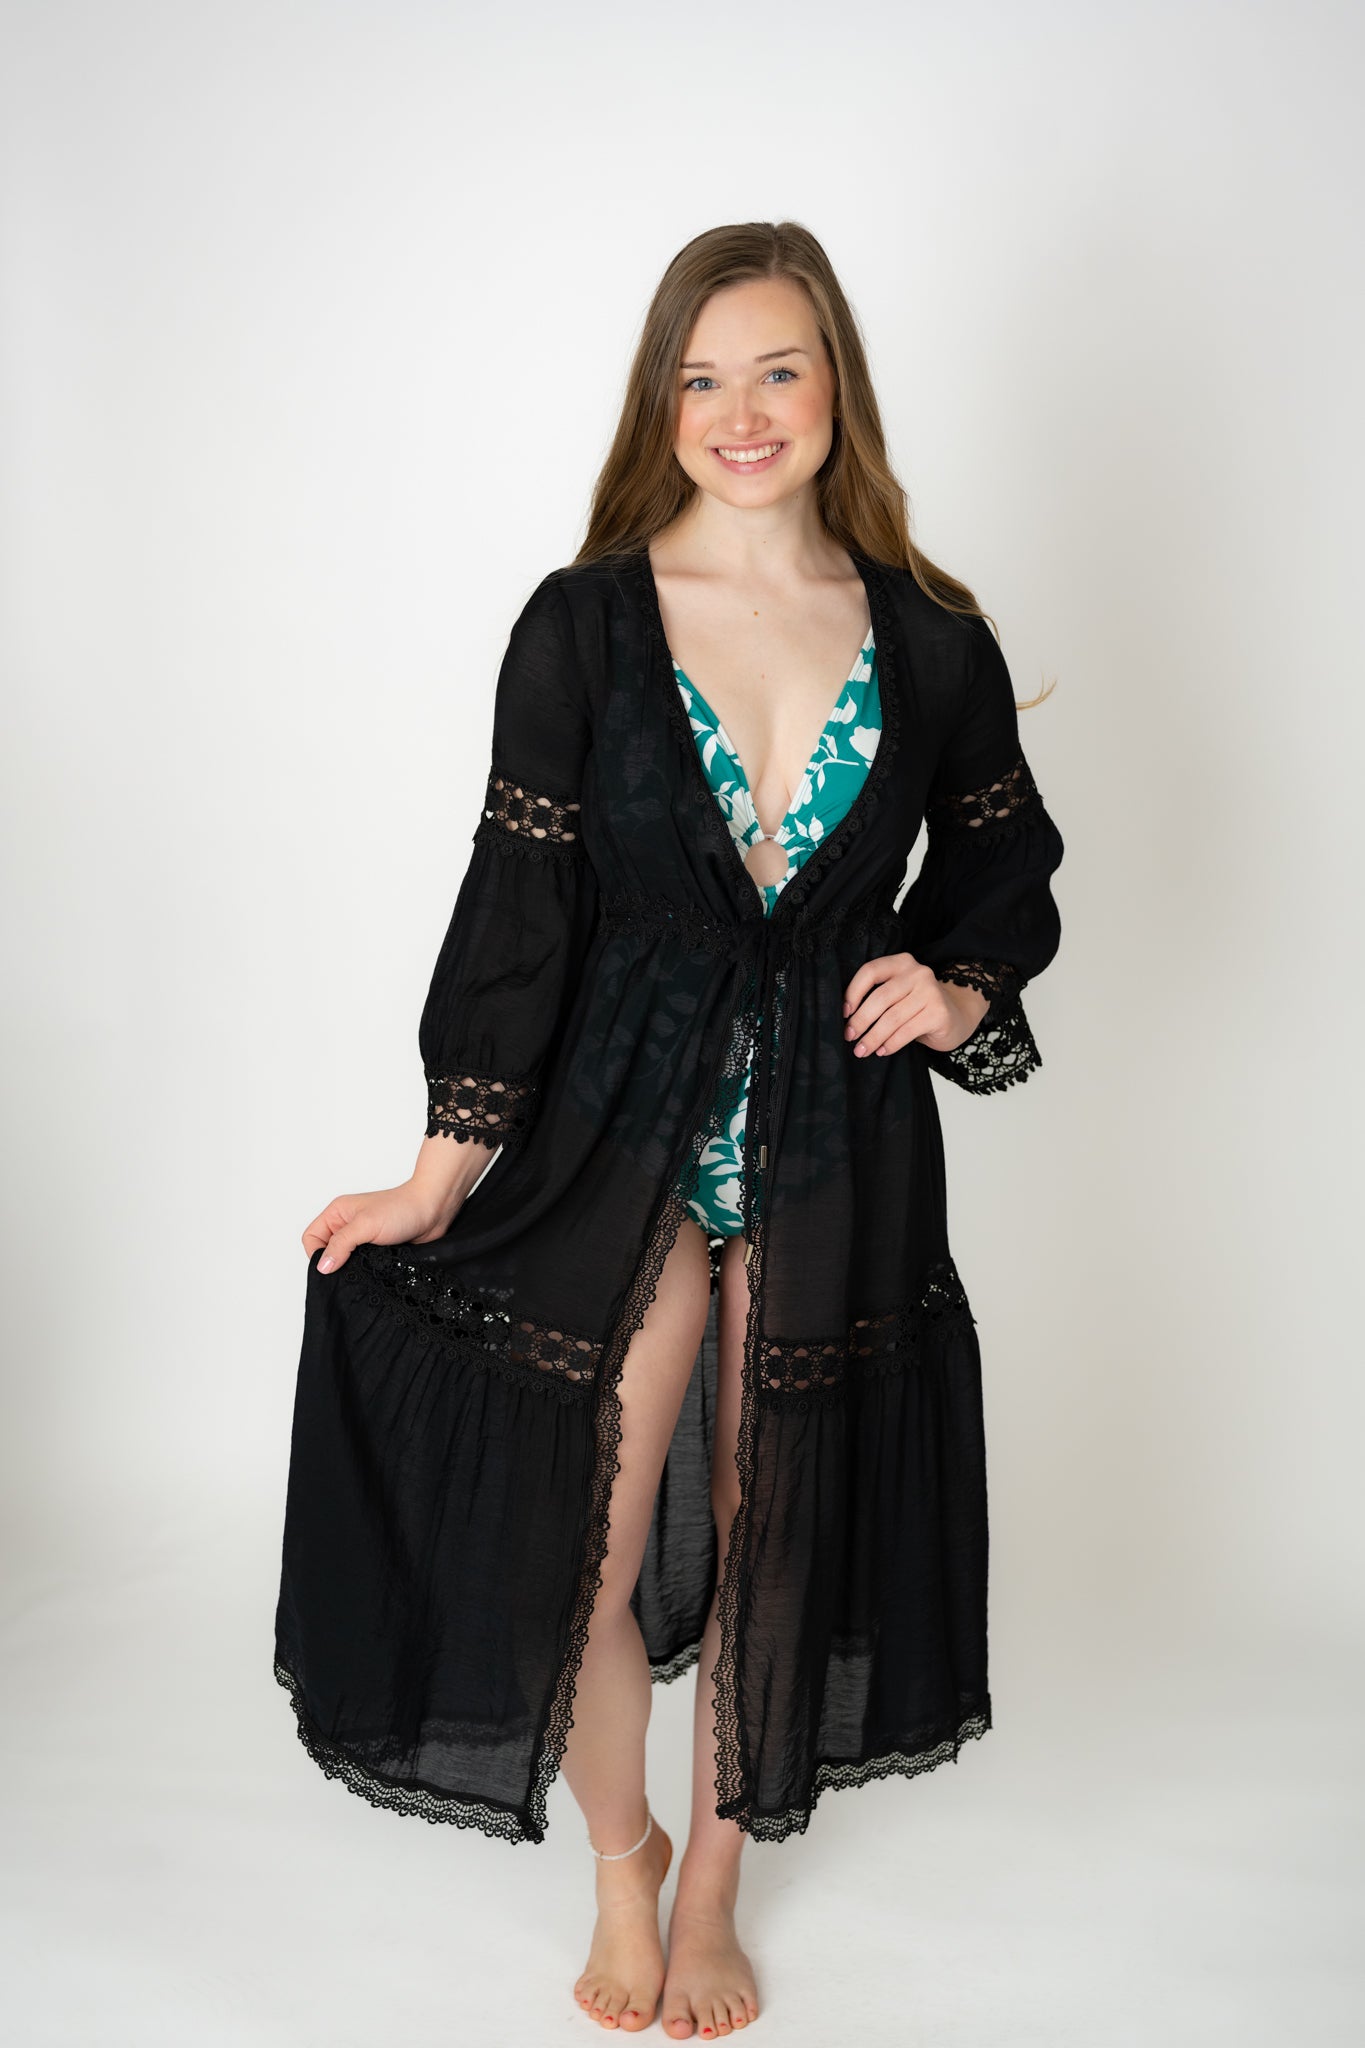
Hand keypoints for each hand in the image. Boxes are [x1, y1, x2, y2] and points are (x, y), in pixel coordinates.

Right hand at [302, 1177, 467, 1273]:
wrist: (434, 1211)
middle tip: (350, 1270)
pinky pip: (364, 1266)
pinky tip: (376, 1272)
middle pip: (327, 1252)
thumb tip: (323, 1266)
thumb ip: (341, 1244)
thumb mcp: (365, 1225)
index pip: (311, 1238)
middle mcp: (347, 1225)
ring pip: (346, 1262)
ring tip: (366, 1270)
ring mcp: (363, 1239)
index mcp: (337, 1213)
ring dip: (353, 1268)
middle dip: (335, 1264)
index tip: (332, 1264)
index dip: (317, 1253)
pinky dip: (367, 1271)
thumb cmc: (401, 1209)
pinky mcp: (378, 1251)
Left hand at [842, 950, 990, 1057]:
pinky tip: (882, 1050)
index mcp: (902, 963)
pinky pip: (906, 1031)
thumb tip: (847, 1019)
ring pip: (892, 1018)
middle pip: (880, 998)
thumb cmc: (918, 1007)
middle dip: (860, 1021)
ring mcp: (931, 991)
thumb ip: (878, 996)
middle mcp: (918, 973)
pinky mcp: (939, 1013)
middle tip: (849, 1037)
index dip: (853, 992)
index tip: (844, 1013)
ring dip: (873, 1037)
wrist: (956, 1016)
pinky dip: (891, 1044)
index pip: (870, 971)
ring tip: (862, 1050)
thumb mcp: (898, 993)